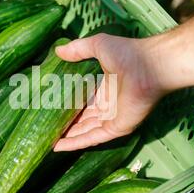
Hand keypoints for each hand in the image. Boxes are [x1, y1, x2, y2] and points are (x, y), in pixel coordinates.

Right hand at [53, 33, 168, 151]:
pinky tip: (58, 147)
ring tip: (47, 140)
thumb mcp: (98, 46)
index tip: (50, 108)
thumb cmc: (128, 54)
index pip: (83, 101)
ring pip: (84, 131)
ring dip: (67, 137)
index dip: (68, 105)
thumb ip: (78, 49)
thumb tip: (57, 51)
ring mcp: (112, 119)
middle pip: (83, 119)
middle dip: (66, 124)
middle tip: (45, 127)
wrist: (148, 66)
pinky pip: (92, 138)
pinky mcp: (116, 128)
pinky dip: (75, 143)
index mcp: (106, 89)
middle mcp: (109, 106)